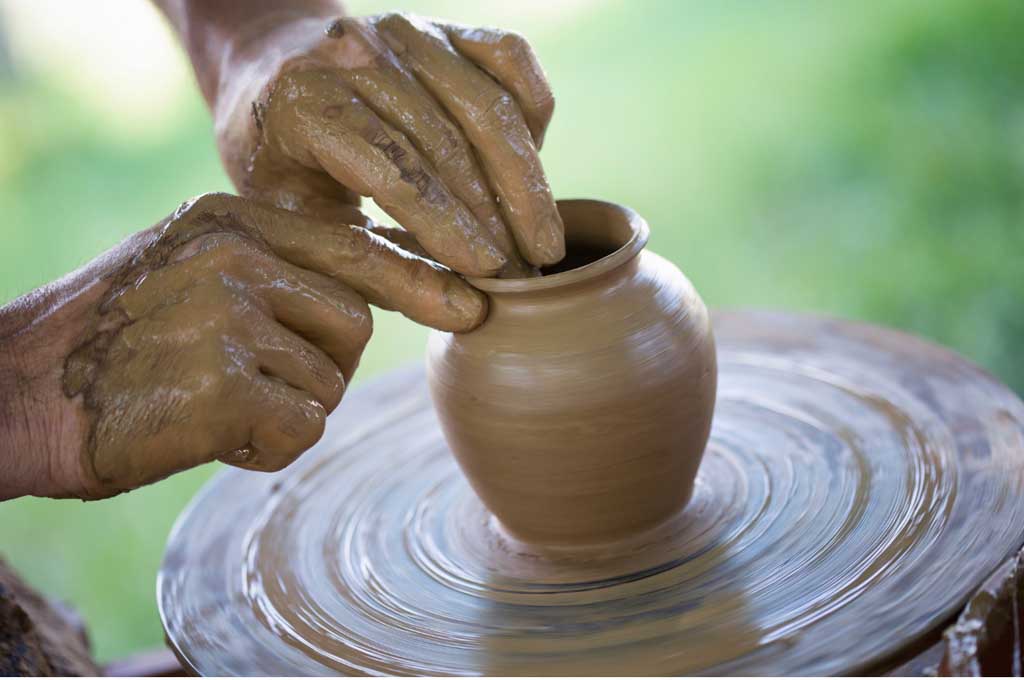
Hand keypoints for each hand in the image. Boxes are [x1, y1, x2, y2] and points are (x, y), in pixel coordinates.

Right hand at [0, 193, 484, 499]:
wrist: (12, 394)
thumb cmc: (108, 341)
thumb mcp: (187, 270)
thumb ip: (270, 269)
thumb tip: (370, 289)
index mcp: (230, 220)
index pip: (354, 249)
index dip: (420, 281)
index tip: (476, 304)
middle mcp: (236, 256)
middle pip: (354, 321)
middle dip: (322, 365)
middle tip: (254, 382)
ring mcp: (229, 315)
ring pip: (328, 381)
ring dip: (286, 408)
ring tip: (210, 403)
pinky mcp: (223, 384)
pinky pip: (299, 428)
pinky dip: (263, 447)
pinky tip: (205, 435)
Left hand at [207, 10, 563, 277]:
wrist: (277, 84)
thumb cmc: (291, 173)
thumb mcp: (310, 231)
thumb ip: (381, 272)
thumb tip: (468, 312)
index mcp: (303, 102)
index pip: (389, 165)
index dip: (444, 221)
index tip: (488, 270)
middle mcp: (356, 53)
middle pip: (446, 138)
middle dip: (495, 213)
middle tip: (527, 273)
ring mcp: (406, 33)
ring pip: (486, 104)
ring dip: (525, 179)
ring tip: (544, 242)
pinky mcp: (445, 28)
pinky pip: (510, 59)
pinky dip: (533, 112)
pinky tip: (535, 168)